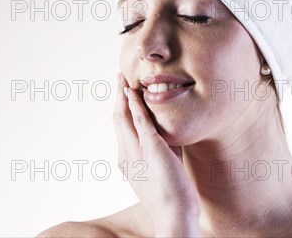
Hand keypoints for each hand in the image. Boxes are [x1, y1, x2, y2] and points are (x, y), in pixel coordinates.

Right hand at [113, 72, 200, 235]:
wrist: (174, 213)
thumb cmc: (172, 195)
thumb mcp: (164, 167)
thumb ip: (164, 149)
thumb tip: (170, 135)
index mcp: (126, 161)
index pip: (120, 129)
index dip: (120, 109)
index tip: (122, 95)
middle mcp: (125, 154)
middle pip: (117, 118)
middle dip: (117, 96)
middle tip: (119, 79)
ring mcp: (135, 151)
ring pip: (123, 116)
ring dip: (123, 94)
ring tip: (123, 78)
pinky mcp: (149, 148)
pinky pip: (139, 120)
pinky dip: (136, 103)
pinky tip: (134, 91)